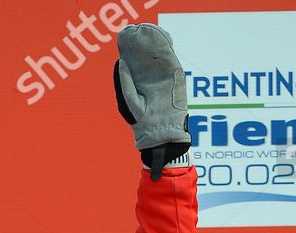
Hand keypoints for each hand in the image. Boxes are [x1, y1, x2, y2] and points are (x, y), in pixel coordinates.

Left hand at [113, 24, 189, 179]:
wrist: (162, 136)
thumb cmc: (142, 124)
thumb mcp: (129, 103)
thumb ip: (125, 84)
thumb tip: (120, 62)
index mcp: (135, 86)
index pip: (131, 64)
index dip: (129, 51)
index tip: (126, 39)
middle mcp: (148, 81)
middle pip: (145, 58)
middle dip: (143, 45)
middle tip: (140, 32)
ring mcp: (162, 80)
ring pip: (159, 58)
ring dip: (156, 46)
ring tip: (152, 33)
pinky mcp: (175, 81)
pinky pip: (171, 62)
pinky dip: (168, 51)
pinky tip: (164, 41)